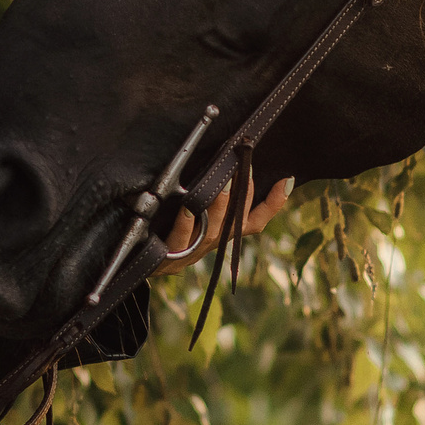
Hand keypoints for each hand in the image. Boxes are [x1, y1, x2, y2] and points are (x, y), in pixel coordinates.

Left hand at [154, 172, 294, 275]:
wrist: (139, 262)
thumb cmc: (169, 228)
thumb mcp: (195, 210)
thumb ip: (212, 192)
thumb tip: (226, 162)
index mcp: (223, 232)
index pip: (257, 220)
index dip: (274, 203)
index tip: (286, 180)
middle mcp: (213, 242)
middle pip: (238, 222)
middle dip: (244, 195)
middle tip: (245, 169)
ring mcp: (194, 251)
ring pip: (214, 230)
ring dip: (219, 205)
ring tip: (222, 184)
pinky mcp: (170, 258)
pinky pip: (181, 240)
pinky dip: (186, 225)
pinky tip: (186, 210)